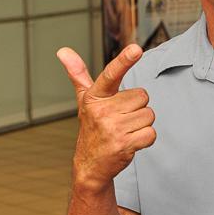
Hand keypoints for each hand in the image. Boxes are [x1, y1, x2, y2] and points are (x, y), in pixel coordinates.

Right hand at [57, 45, 155, 190]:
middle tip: (121, 118)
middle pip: (142, 96)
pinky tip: (130, 142)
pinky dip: (145, 139)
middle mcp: (102, 111)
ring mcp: (113, 128)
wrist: (90, 165)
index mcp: (95, 97)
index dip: (124, 61)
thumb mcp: (84, 100)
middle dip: (137, 107)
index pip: (111, 74)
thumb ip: (78, 74)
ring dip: (141, 124)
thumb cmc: (92, 127)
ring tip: (124, 130)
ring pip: (149, 115)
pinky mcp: (124, 144)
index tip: (136, 49)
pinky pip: (151, 133)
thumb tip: (63, 51)